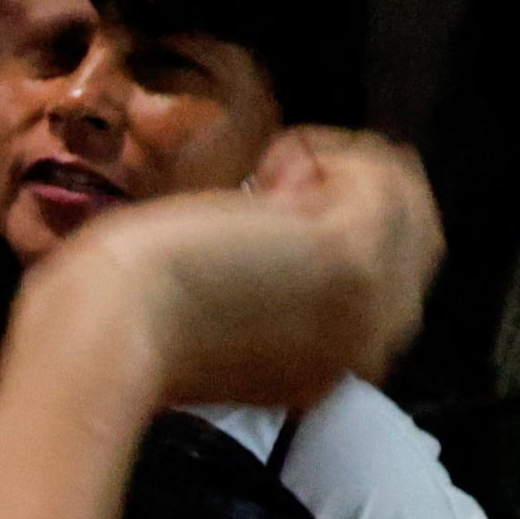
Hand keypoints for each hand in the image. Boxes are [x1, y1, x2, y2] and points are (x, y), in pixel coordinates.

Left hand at [38, 130, 439, 418]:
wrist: (107, 331)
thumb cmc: (124, 319)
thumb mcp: (217, 316)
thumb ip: (269, 289)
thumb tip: (286, 221)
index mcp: (333, 367)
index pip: (385, 279)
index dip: (338, 222)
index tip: (274, 206)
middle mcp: (368, 344)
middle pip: (412, 241)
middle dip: (351, 193)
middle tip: (274, 182)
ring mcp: (371, 304)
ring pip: (408, 205)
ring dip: (347, 168)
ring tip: (272, 172)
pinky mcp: (354, 257)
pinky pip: (383, 178)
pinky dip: (330, 151)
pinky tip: (271, 164)